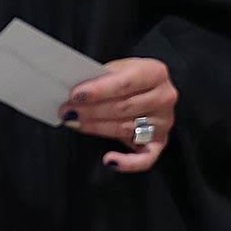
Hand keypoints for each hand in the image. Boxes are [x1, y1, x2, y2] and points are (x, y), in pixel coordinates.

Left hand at [65, 57, 176, 171]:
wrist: (146, 86)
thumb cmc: (126, 76)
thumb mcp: (116, 68)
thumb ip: (100, 77)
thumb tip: (72, 89)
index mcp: (155, 72)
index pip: (124, 83)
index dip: (99, 90)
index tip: (76, 95)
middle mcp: (164, 97)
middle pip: (123, 107)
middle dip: (91, 110)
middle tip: (67, 110)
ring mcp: (164, 121)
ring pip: (125, 128)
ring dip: (96, 127)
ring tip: (73, 122)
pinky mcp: (160, 142)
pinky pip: (146, 158)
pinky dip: (127, 162)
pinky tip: (109, 160)